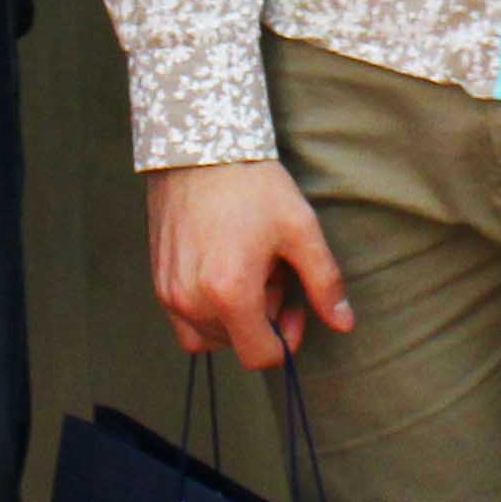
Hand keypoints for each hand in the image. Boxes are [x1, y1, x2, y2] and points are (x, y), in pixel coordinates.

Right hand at [147, 160, 352, 369]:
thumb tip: (344, 323)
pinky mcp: (157, 278)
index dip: (287, 339)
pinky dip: (207, 308)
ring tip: (246, 268)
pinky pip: (183, 319)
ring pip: (207, 336)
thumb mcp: (299, 228)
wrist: (197, 146)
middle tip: (271, 270)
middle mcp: (191, 299)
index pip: (260, 355)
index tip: (296, 306)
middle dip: (260, 317)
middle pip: (236, 343)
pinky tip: (222, 267)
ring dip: (232, 316)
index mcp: (230, 292)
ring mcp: (168, 291)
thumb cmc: (252, 184)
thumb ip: (324, 282)